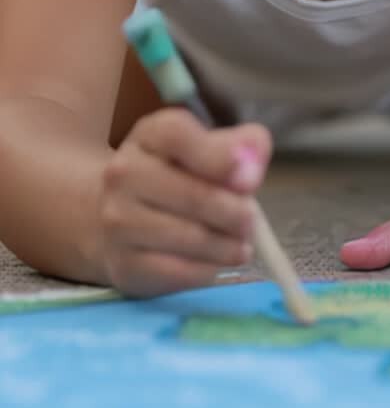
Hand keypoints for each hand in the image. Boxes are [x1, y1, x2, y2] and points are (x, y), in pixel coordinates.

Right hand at [98, 108, 271, 296]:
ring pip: (191, 238)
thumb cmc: (178, 177)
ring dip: (228, 246)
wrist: (118, 218)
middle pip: (194, 195)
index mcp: (151, 135)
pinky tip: (218, 262)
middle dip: (236, 213)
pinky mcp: (124, 264)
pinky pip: (180, 272)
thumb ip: (241, 146)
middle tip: (251, 222)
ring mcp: (118, 220)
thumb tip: (252, 169)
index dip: (219, 156)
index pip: (178, 135)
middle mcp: (125, 173)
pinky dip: (209, 270)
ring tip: (241, 245)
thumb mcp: (207, 148)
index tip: (251, 180)